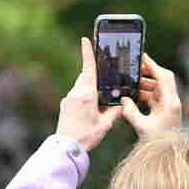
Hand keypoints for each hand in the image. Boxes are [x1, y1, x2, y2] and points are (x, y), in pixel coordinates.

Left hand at [55, 37, 120, 151]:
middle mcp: (75, 93)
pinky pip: (77, 95)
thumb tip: (122, 103)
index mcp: (86, 94)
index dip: (87, 53)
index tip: (85, 39)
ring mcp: (68, 99)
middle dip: (95, 76)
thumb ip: (115, 111)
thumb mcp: (105, 124)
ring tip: (99, 102)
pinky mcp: (65, 105)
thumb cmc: (86, 137)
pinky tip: (90, 110)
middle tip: (105, 80)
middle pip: (86, 76)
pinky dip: (85, 97)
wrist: (66, 149)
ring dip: (90, 88)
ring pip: (81, 86)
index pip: (88, 68)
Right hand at [121, 52, 181, 138]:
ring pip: (157, 87)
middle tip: (135, 67)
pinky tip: (133, 95)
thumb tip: (123, 99)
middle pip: (163, 78)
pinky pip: (154, 96)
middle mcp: (172, 102)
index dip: (153, 66)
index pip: (163, 77)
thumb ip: (130, 112)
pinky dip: (144, 94)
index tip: (143, 57)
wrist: (167, 155)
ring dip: (145, 84)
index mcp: (170, 103)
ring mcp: (169, 106)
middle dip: (149, 71)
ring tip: (130, 83)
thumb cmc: (157, 143)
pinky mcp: (164, 111)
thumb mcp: (141, 127)